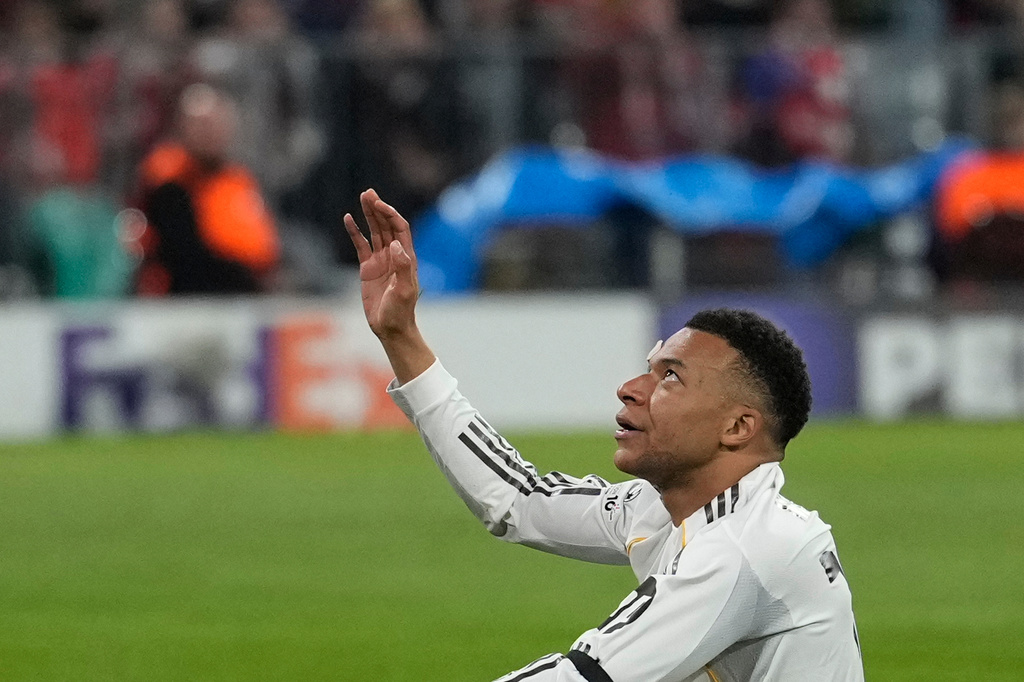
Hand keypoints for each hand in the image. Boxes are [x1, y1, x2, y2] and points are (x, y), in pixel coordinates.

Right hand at [344, 189, 418, 339]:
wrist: (390, 327)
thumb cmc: (400, 311)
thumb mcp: (405, 290)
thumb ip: (403, 267)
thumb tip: (396, 245)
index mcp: (406, 257)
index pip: (399, 228)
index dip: (390, 214)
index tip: (378, 203)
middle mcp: (394, 255)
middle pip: (386, 225)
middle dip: (378, 208)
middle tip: (368, 192)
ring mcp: (381, 260)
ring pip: (374, 231)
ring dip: (369, 215)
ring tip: (362, 197)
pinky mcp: (367, 268)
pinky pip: (360, 245)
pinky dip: (354, 232)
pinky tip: (348, 219)